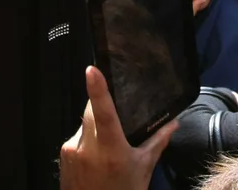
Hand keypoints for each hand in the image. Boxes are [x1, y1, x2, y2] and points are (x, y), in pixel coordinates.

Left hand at [60, 66, 177, 189]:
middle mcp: (87, 147)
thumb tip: (174, 123)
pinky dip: (87, 138)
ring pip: (84, 122)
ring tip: (108, 144)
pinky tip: (96, 155)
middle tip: (117, 115)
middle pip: (92, 111)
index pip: (103, 112)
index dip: (98, 89)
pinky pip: (76, 136)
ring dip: (95, 125)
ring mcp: (71, 150)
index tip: (92, 69)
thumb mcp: (143, 168)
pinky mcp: (63, 154)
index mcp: (110, 149)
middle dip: (102, 106)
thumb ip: (157, 142)